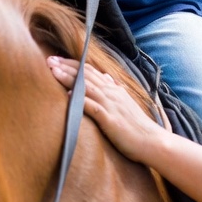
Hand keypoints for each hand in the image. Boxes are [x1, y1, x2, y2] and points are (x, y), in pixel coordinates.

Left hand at [46, 57, 166, 162]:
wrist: (153, 141)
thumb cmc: (137, 126)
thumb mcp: (126, 102)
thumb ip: (115, 89)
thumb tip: (106, 77)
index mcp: (113, 89)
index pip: (89, 71)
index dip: (71, 64)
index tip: (56, 59)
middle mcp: (111, 93)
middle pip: (85, 75)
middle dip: (65, 66)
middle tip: (49, 60)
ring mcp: (111, 105)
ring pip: (86, 87)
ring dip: (69, 78)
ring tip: (53, 71)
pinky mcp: (110, 119)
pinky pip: (93, 107)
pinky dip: (81, 100)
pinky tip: (69, 95)